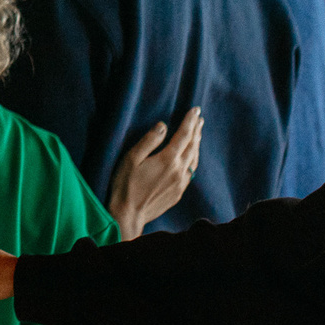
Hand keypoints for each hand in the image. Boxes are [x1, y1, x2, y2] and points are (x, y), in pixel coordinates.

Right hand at [108, 109, 201, 239]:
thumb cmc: (125, 185)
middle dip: (196, 130)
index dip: (190, 121)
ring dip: (197, 144)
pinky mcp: (179, 192)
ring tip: (198, 133)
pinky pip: (191, 171)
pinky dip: (194, 159)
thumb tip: (163, 125)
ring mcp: (180, 183)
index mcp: (167, 160)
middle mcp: (179, 170)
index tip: (195, 110)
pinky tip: (191, 156)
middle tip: (199, 118)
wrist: (129, 215)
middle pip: (192, 146)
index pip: (184, 135)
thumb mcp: (131, 158)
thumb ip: (149, 140)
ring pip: (194, 159)